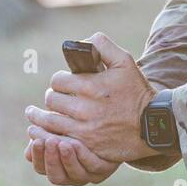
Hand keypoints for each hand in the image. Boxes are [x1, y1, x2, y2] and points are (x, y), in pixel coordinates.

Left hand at [25, 31, 156, 164]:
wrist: (152, 125)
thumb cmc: (137, 92)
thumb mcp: (125, 62)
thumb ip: (103, 46)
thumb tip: (84, 40)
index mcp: (91, 85)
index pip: (58, 81)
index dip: (59, 81)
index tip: (63, 84)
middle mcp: (85, 107)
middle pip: (52, 100)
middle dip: (52, 97)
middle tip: (55, 99)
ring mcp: (85, 129)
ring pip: (50, 121)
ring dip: (40, 117)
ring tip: (33, 116)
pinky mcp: (87, 145)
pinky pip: (59, 140)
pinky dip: (49, 135)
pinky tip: (45, 134)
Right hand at [25, 129, 119, 185]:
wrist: (111, 119)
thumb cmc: (78, 120)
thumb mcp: (59, 126)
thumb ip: (44, 136)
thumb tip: (27, 152)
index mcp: (57, 167)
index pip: (41, 168)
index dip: (37, 157)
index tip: (35, 139)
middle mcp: (72, 176)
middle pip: (56, 177)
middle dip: (50, 160)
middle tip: (48, 141)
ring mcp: (90, 175)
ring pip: (75, 174)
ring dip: (66, 159)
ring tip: (61, 142)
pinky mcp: (106, 169)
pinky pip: (93, 166)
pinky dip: (83, 156)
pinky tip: (76, 142)